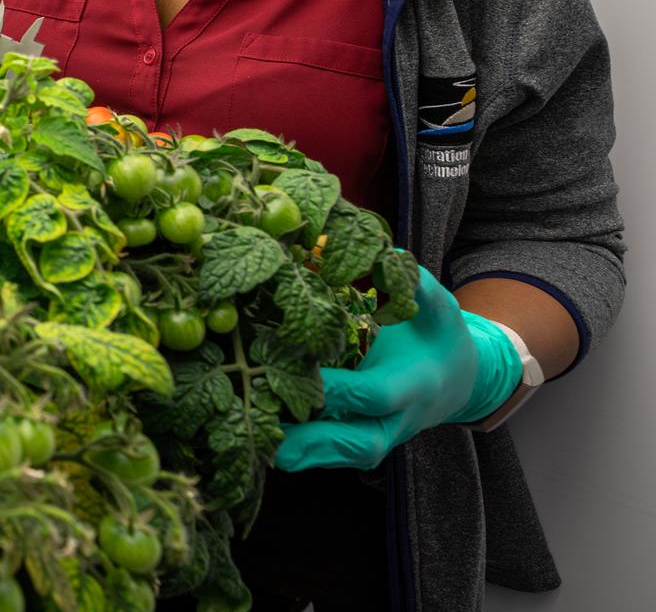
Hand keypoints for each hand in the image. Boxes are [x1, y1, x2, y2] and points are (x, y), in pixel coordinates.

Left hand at [275, 263, 522, 470]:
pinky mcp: (360, 441)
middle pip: (358, 442)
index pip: (375, 394)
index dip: (341, 391)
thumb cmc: (440, 337)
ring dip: (300, 453)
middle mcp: (397, 420)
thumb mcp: (438, 307)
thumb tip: (393, 255)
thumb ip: (417, 285)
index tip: (302, 379)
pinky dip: (299, 452)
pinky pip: (331, 455)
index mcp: (414, 385)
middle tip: (270, 431)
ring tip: (256, 440)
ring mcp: (379, 436)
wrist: (457, 380)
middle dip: (316, 441)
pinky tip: (262, 439)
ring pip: (340, 457)